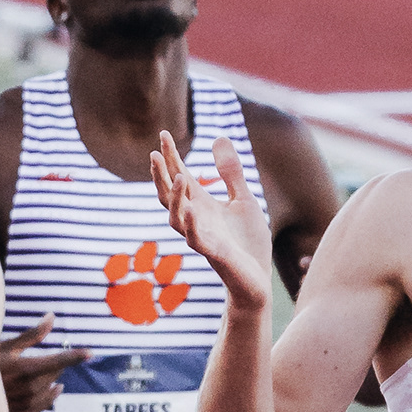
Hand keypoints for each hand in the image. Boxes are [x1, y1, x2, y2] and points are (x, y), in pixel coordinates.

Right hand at [0, 312, 90, 411]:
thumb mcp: (3, 346)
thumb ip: (31, 335)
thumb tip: (52, 317)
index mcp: (22, 368)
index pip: (56, 361)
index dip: (74, 356)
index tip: (90, 352)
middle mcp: (24, 388)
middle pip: (52, 376)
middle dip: (58, 367)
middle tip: (59, 362)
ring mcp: (21, 404)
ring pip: (48, 393)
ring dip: (54, 384)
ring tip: (58, 380)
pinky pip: (40, 408)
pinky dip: (49, 399)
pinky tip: (53, 393)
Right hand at [152, 132, 271, 311]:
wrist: (257, 277)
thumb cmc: (248, 241)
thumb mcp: (243, 198)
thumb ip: (230, 172)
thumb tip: (217, 137)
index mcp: (202, 204)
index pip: (180, 176)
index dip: (171, 157)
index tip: (163, 134)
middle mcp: (195, 220)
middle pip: (170, 195)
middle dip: (162, 175)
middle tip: (155, 152)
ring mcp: (201, 237)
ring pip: (176, 218)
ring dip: (175, 198)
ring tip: (179, 175)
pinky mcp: (213, 253)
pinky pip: (196, 239)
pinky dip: (192, 225)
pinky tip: (192, 209)